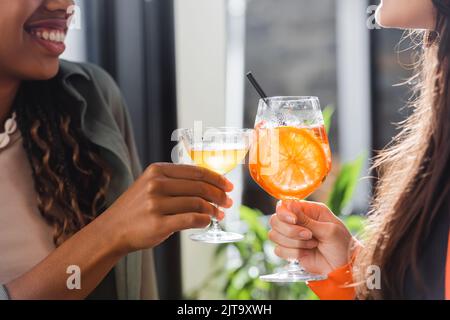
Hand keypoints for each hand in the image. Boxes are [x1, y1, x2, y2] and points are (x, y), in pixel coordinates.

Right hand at [105, 163, 233, 253]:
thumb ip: (174, 181)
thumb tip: (208, 184)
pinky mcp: (159, 224)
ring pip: (198, 203)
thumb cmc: (136, 209)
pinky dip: (205, 220)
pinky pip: (191, 219)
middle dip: (219, 194)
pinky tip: (208, 221)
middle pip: (200, 187)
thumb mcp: (150, 185)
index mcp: (157, 171)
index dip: (216, 178)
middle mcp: (156, 184)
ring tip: (219, 213)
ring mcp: (156, 204)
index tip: (228, 185)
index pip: (196, 171)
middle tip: (228, 201)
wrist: (112, 230)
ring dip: (214, 209)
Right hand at [269, 200, 354, 274]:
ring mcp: (292, 236)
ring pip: (274, 235)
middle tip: (309, 236)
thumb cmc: (342, 245)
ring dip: (294, 243)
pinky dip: (292, 253)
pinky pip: (278, 250)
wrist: (344, 268)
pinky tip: (306, 253)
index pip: (284, 205)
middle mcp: (298, 221)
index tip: (294, 221)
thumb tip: (289, 204)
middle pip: (275, 220)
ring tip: (312, 244)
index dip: (284, 213)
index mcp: (308, 210)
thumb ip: (307, 220)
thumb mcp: (328, 230)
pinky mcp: (290, 250)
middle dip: (290, 231)